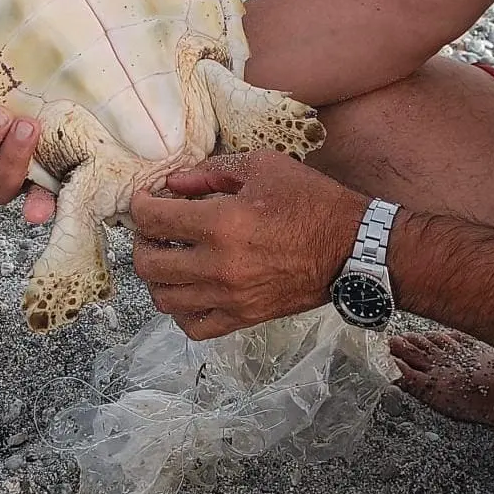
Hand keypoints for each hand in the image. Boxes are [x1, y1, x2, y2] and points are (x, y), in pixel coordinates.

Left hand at [129, 150, 366, 339]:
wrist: (353, 249)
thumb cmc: (312, 202)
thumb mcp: (264, 166)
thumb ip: (212, 171)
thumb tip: (173, 183)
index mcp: (222, 225)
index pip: (154, 219)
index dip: (140, 205)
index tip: (145, 199)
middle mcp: (219, 266)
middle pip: (148, 264)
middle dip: (141, 241)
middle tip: (153, 229)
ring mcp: (230, 298)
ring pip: (164, 299)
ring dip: (156, 277)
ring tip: (168, 258)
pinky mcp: (243, 318)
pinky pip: (193, 327)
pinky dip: (181, 310)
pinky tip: (188, 289)